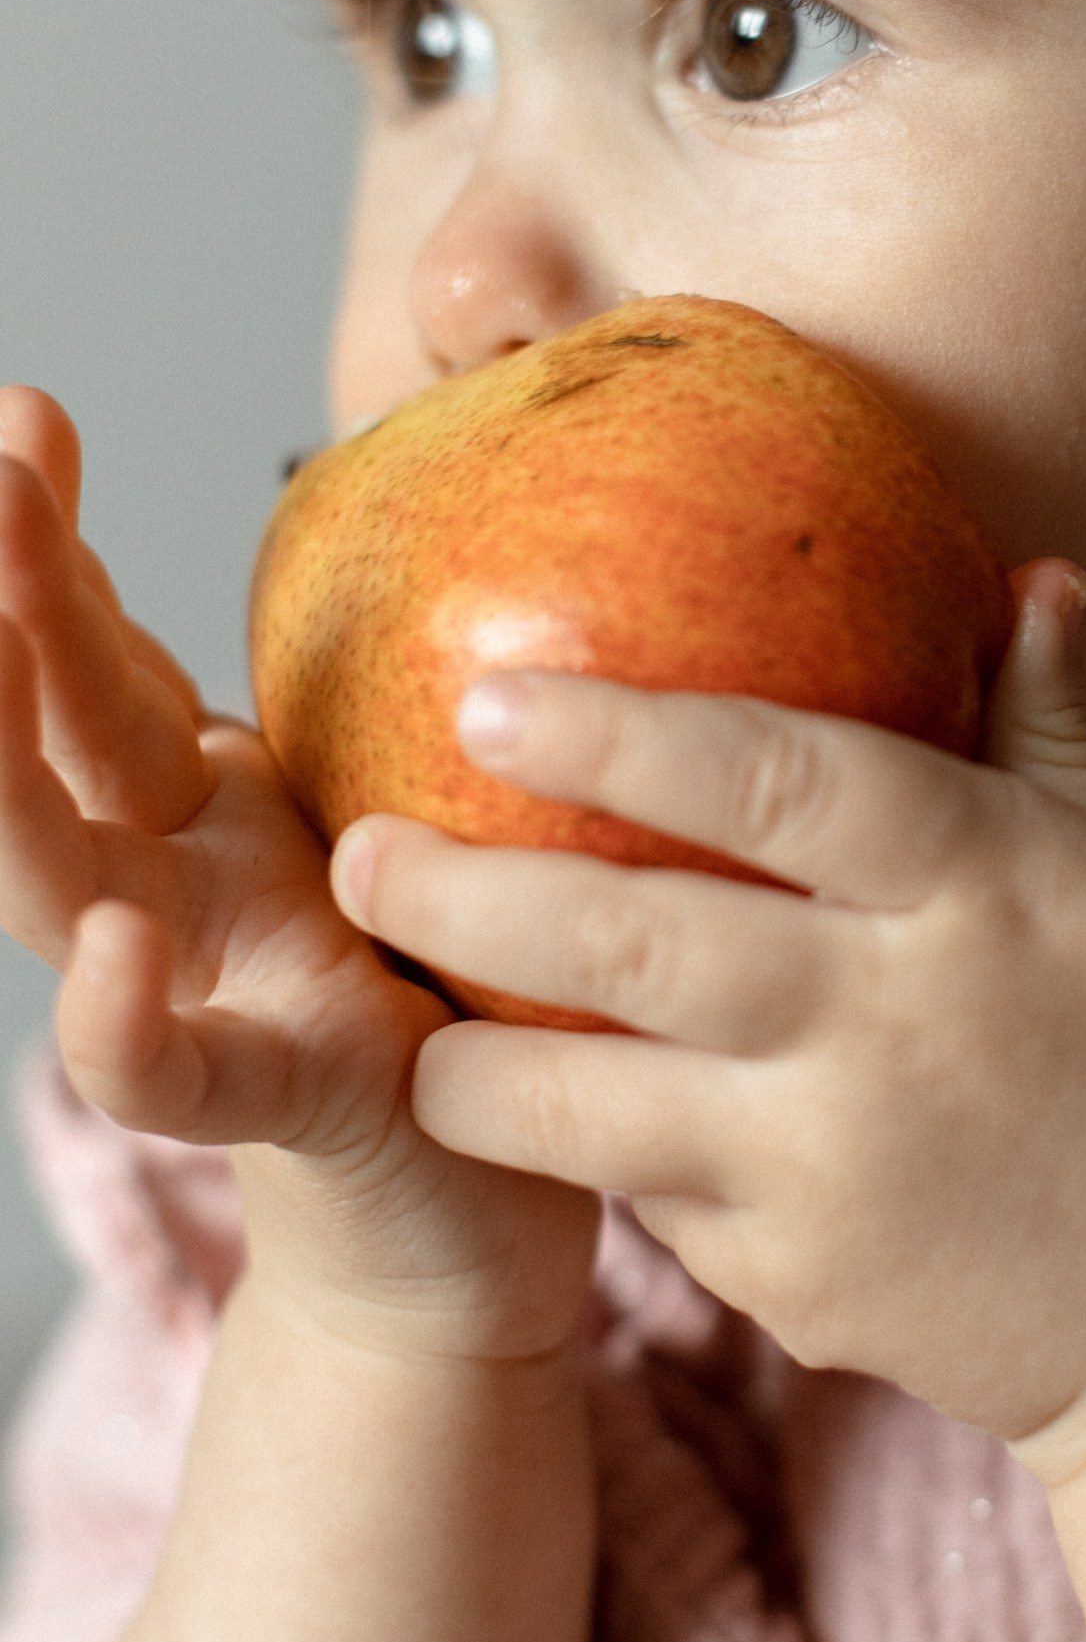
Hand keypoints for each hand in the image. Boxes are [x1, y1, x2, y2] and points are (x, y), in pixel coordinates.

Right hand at [0, 389, 598, 1358]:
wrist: (463, 1229)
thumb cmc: (451, 999)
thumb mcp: (418, 815)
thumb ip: (403, 698)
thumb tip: (482, 499)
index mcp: (207, 809)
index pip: (102, 657)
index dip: (50, 543)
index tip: (29, 412)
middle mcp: (171, 886)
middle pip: (58, 733)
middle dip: (8, 603)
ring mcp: (201, 993)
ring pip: (61, 879)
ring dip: (6, 769)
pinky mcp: (277, 1104)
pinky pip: (180, 1071)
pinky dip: (130, 1023)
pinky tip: (121, 955)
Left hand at [334, 564, 1085, 1461]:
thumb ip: (1063, 732)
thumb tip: (1031, 576)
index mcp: (987, 886)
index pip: (771, 773)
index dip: (617, 729)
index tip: (489, 693)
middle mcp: (892, 1020)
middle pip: (626, 931)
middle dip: (464, 886)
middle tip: (361, 850)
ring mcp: (834, 1168)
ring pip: (582, 1104)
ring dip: (468, 1064)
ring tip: (405, 1020)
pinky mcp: (801, 1289)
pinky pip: (658, 1207)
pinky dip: (608, 1163)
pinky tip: (568, 1122)